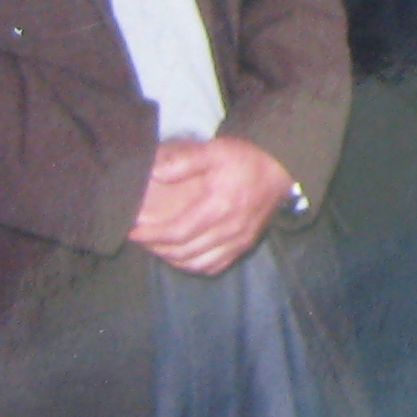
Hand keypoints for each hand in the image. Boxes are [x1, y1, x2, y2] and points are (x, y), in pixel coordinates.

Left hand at [126, 134, 298, 271]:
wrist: (283, 168)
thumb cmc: (247, 159)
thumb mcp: (216, 151)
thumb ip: (185, 162)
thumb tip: (154, 172)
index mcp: (220, 207)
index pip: (178, 232)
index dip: (152, 235)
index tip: (133, 230)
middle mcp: (230, 229)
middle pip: (184, 251)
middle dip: (156, 247)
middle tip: (140, 237)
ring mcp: (239, 240)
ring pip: (197, 263)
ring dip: (172, 259)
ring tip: (157, 246)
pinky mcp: (245, 245)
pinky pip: (214, 266)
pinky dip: (194, 265)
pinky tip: (183, 255)